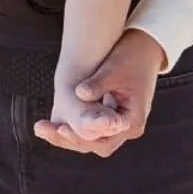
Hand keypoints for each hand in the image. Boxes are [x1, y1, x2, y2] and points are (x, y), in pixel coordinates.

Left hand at [33, 29, 164, 156]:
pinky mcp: (113, 115)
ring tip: (47, 128)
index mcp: (132, 121)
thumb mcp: (113, 70)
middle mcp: (128, 127)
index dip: (82, 137)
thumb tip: (77, 93)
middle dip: (72, 139)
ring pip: (95, 138)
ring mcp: (121, 123)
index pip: (105, 140)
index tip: (62, 129)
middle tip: (48, 130)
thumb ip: (97, 84)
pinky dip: (78, 126)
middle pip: (98, 144)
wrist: (145, 49)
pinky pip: (94, 127)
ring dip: (73, 135)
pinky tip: (59, 120)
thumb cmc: (131, 58)